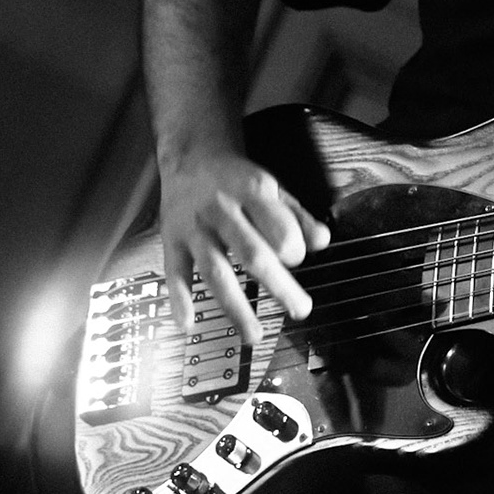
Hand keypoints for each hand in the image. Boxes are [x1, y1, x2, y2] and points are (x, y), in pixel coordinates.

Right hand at [159, 151, 329, 344]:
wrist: (191, 157)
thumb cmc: (238, 179)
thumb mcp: (274, 188)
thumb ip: (299, 216)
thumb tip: (323, 242)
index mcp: (252, 191)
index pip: (277, 226)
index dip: (291, 248)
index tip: (297, 259)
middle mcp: (221, 209)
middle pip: (251, 253)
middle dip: (278, 285)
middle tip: (301, 309)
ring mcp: (194, 227)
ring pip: (215, 270)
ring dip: (234, 306)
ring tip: (253, 335)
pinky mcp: (171, 240)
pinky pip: (174, 273)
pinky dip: (179, 300)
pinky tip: (188, 325)